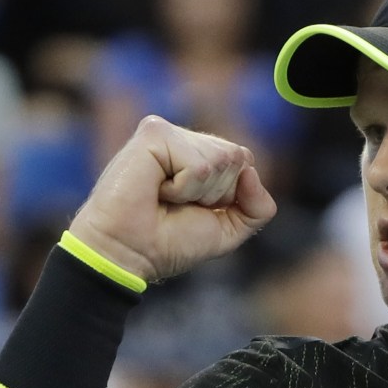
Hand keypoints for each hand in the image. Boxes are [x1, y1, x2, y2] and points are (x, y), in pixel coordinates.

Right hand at [69, 116, 276, 280]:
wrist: (129, 255)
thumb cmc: (168, 243)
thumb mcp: (228, 230)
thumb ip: (258, 207)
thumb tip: (251, 171)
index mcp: (200, 154)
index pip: (245, 161)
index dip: (229, 196)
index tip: (195, 209)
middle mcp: (185, 139)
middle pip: (238, 158)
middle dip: (215, 194)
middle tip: (177, 205)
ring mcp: (169, 133)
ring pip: (221, 160)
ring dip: (196, 192)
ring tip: (164, 198)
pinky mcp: (153, 133)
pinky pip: (199, 164)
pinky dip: (184, 188)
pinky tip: (157, 190)